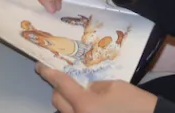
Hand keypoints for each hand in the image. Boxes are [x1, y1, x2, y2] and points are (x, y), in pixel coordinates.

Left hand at [37, 65, 156, 112]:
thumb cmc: (134, 103)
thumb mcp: (113, 86)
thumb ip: (93, 85)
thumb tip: (83, 87)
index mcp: (85, 104)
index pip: (61, 85)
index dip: (49, 73)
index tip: (40, 66)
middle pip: (57, 101)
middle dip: (58, 89)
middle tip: (64, 80)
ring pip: (64, 112)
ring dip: (66, 103)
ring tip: (76, 94)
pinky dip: (75, 110)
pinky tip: (84, 105)